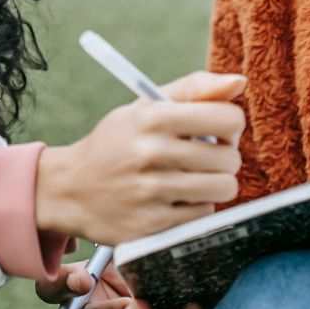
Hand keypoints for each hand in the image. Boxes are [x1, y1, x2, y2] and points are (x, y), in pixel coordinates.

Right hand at [35, 71, 245, 245]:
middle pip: (230, 158)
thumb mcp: (146, 106)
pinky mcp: (151, 225)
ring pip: (223, 189)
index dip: (230, 125)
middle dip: (224, 157)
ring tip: (194, 179)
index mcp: (153, 117)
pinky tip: (175, 199)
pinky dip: (196, 208)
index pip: (228, 118)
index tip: (217, 130)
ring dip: (215, 185)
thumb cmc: (119, 142)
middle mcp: (151, 153)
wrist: (70, 189)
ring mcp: (151, 192)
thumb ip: (195, 89)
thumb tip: (239, 82)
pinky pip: (203, 216)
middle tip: (204, 157)